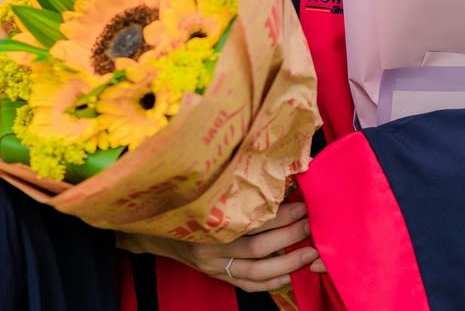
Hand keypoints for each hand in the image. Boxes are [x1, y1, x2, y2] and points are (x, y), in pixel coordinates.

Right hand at [122, 202, 326, 293]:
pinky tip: (289, 276)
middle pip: (256, 247)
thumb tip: (275, 179)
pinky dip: (270, 283)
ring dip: (287, 263)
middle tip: (310, 224)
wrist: (154, 228)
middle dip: (289, 236)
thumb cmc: (184, 204)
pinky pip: (247, 285)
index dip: (279, 213)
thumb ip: (233, 189)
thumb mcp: (203, 191)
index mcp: (207, 219)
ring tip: (310, 253)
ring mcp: (212, 265)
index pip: (250, 219)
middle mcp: (209, 247)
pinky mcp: (216, 276)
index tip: (301, 202)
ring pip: (256, 271)